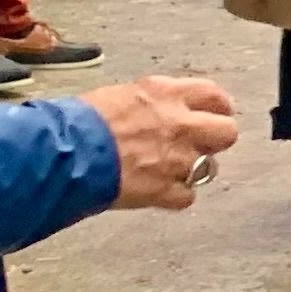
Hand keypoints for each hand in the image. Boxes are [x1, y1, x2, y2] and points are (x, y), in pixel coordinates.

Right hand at [81, 75, 240, 210]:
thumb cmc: (76, 122)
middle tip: (200, 145)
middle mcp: (178, 124)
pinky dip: (175, 197)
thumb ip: (146, 102)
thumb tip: (152, 109)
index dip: (218, 107)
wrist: (63, 153)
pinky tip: (158, 192)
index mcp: (165, 94)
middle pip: (227, 132)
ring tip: (170, 171)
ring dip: (194, 171)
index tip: (216, 113)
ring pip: (211, 168)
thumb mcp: (115, 96)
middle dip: (216, 139)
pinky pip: (187, 197)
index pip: (213, 95)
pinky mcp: (163, 189)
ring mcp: (175, 159)